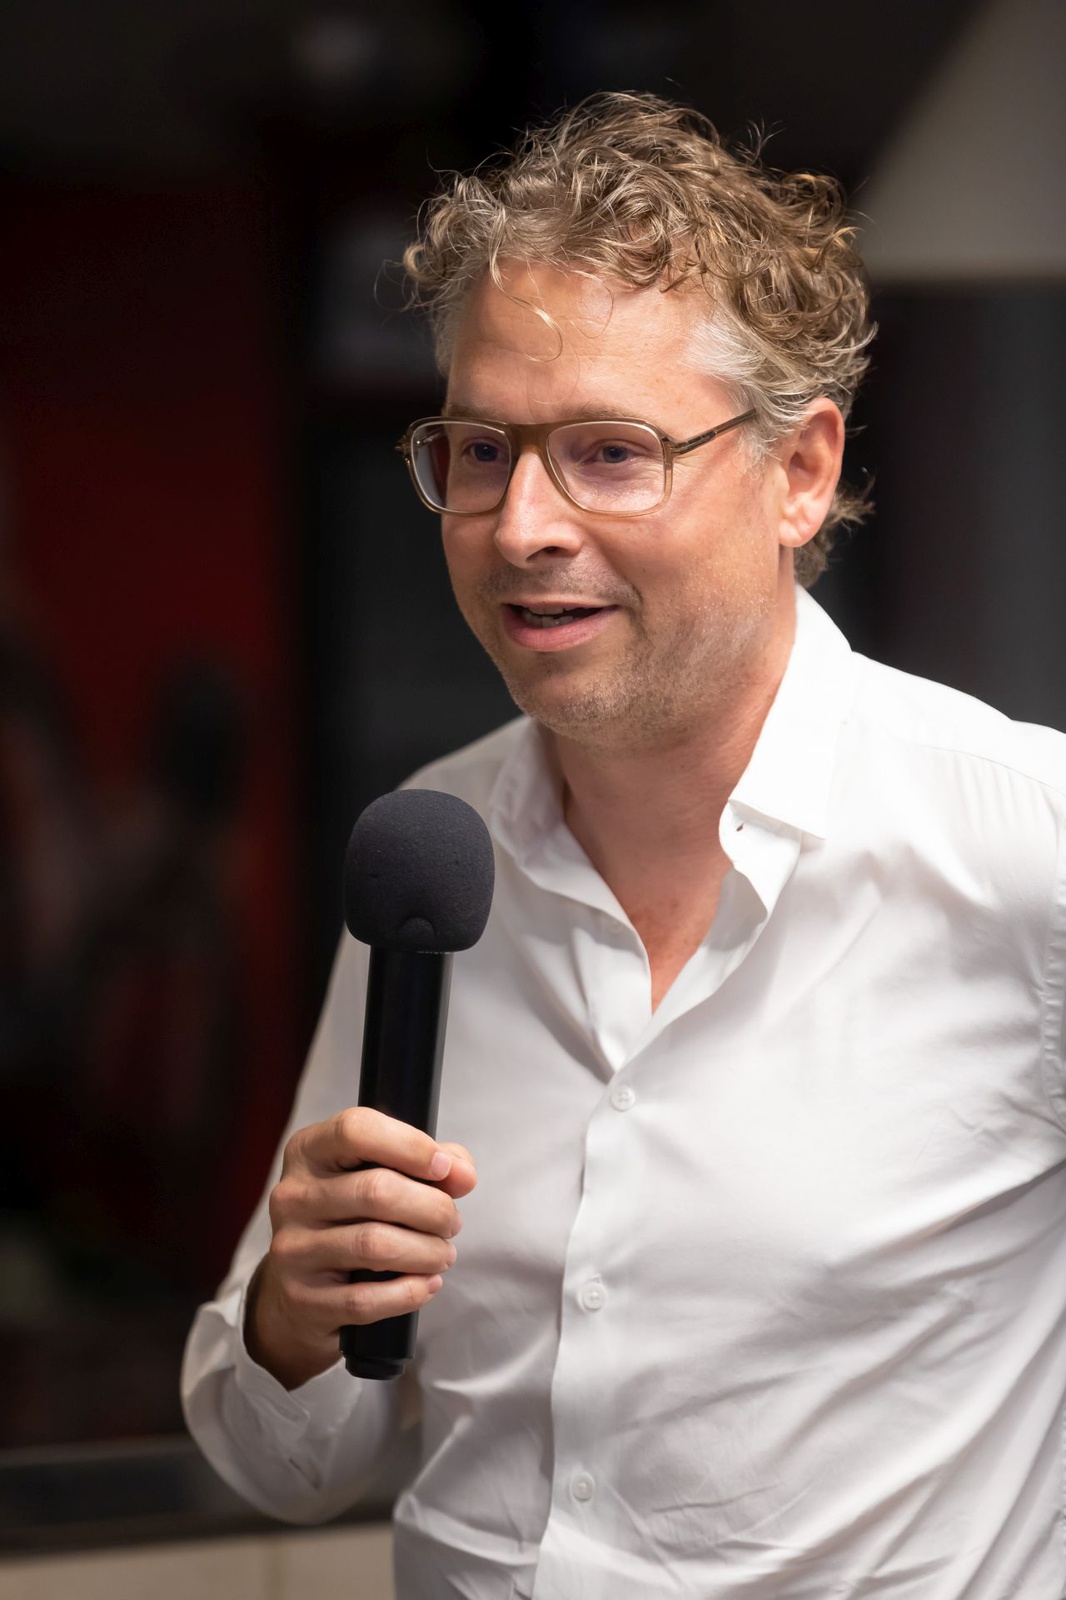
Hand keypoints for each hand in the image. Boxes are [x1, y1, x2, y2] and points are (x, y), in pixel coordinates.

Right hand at [245, 1107, 475, 1388]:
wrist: (297, 1290)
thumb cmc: (350, 1218)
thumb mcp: (379, 1174)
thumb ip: (428, 1163)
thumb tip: (463, 1174)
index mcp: (309, 1151)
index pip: (356, 1130)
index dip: (410, 1146)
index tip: (445, 1168)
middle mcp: (292, 1195)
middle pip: (377, 1191)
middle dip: (433, 1208)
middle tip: (451, 1223)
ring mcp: (292, 1248)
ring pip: (375, 1245)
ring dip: (426, 1252)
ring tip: (443, 1254)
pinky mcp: (302, 1298)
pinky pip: (366, 1299)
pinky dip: (410, 1292)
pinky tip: (427, 1284)